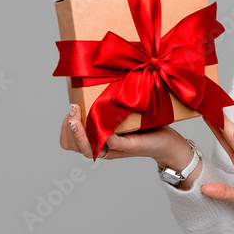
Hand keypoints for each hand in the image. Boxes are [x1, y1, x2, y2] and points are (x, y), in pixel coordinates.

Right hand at [58, 104, 197, 185]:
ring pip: (88, 149)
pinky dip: (102, 133)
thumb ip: (108, 106)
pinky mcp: (129, 146)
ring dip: (79, 133)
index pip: (69, 142)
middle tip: (72, 109)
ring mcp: (115, 149)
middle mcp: (104, 148)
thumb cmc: (146, 125)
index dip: (65, 129)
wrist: (168, 141)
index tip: (70, 109)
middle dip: (68, 129)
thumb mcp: (122, 113)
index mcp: (98, 141)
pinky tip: (99, 121)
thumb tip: (94, 84)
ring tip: (76, 118)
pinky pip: (110, 142)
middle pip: (73, 147)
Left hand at [202, 112, 233, 229]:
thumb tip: (203, 188)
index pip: (227, 144)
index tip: (208, 117)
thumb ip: (224, 192)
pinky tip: (233, 132)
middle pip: (229, 137)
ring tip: (215, 111)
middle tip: (207, 105)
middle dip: (217, 122)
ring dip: (226, 126)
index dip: (217, 130)